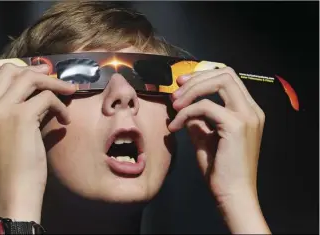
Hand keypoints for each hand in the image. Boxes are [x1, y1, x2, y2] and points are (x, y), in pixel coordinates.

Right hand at [0, 63, 75, 221]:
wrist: (12, 192)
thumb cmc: (11, 169)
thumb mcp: (4, 135)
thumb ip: (14, 111)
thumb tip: (38, 93)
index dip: (21, 71)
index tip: (40, 76)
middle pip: (10, 70)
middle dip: (36, 71)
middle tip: (55, 78)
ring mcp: (0, 110)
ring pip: (29, 78)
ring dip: (53, 83)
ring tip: (68, 92)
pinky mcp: (20, 117)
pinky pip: (46, 97)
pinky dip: (60, 105)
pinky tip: (65, 120)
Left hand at [168, 67, 269, 232]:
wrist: (233, 195)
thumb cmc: (221, 171)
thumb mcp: (206, 138)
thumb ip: (198, 120)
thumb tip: (184, 107)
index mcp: (248, 112)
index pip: (228, 78)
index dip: (203, 76)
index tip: (182, 85)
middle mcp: (252, 110)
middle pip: (225, 73)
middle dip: (196, 79)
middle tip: (176, 93)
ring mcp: (247, 116)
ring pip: (219, 81)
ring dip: (192, 91)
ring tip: (174, 105)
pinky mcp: (236, 126)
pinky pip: (205, 106)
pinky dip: (186, 113)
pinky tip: (175, 126)